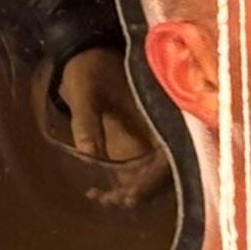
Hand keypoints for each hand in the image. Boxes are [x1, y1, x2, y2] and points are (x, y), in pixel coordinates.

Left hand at [49, 48, 168, 205]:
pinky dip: (128, 180)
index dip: (152, 181)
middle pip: (165, 169)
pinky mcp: (143, 134)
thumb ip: (86, 122)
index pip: (167, 155)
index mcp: (155, 110)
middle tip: (110, 200)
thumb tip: (89, 157)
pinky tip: (100, 189)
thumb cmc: (87, 67)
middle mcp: (162, 124)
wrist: (86, 50)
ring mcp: (154, 130)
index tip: (128, 195)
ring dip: (134, 189)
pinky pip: (144, 165)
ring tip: (102, 197)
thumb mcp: (83, 91)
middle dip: (140, 191)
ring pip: (155, 171)